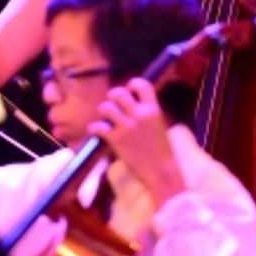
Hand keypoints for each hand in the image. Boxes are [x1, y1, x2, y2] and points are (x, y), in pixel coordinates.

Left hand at [90, 78, 183, 204]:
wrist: (161, 171)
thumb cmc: (162, 150)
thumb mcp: (159, 124)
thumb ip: (148, 112)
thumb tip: (134, 102)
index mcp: (153, 109)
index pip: (142, 85)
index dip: (133, 84)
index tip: (129, 90)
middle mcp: (139, 115)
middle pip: (118, 92)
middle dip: (113, 97)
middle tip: (113, 105)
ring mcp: (127, 127)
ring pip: (106, 107)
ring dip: (103, 111)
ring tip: (106, 118)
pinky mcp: (116, 140)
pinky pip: (97, 127)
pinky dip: (94, 128)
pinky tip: (95, 130)